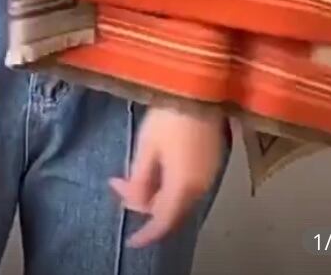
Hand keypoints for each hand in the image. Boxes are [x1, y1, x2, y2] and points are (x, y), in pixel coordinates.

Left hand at [110, 105, 225, 248]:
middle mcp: (200, 187)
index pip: (163, 221)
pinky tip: (153, 168)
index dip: (147, 234)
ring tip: (130, 175)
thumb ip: (141, 179)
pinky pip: (187, 185)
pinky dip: (167, 184)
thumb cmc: (168, 117)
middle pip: (170, 209)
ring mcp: (209, 174)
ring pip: (179, 197)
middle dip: (143, 203)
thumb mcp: (147, 146)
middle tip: (118, 183)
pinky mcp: (212, 161)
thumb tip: (135, 203)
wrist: (199, 90)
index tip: (130, 241)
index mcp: (183, 186)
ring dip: (154, 193)